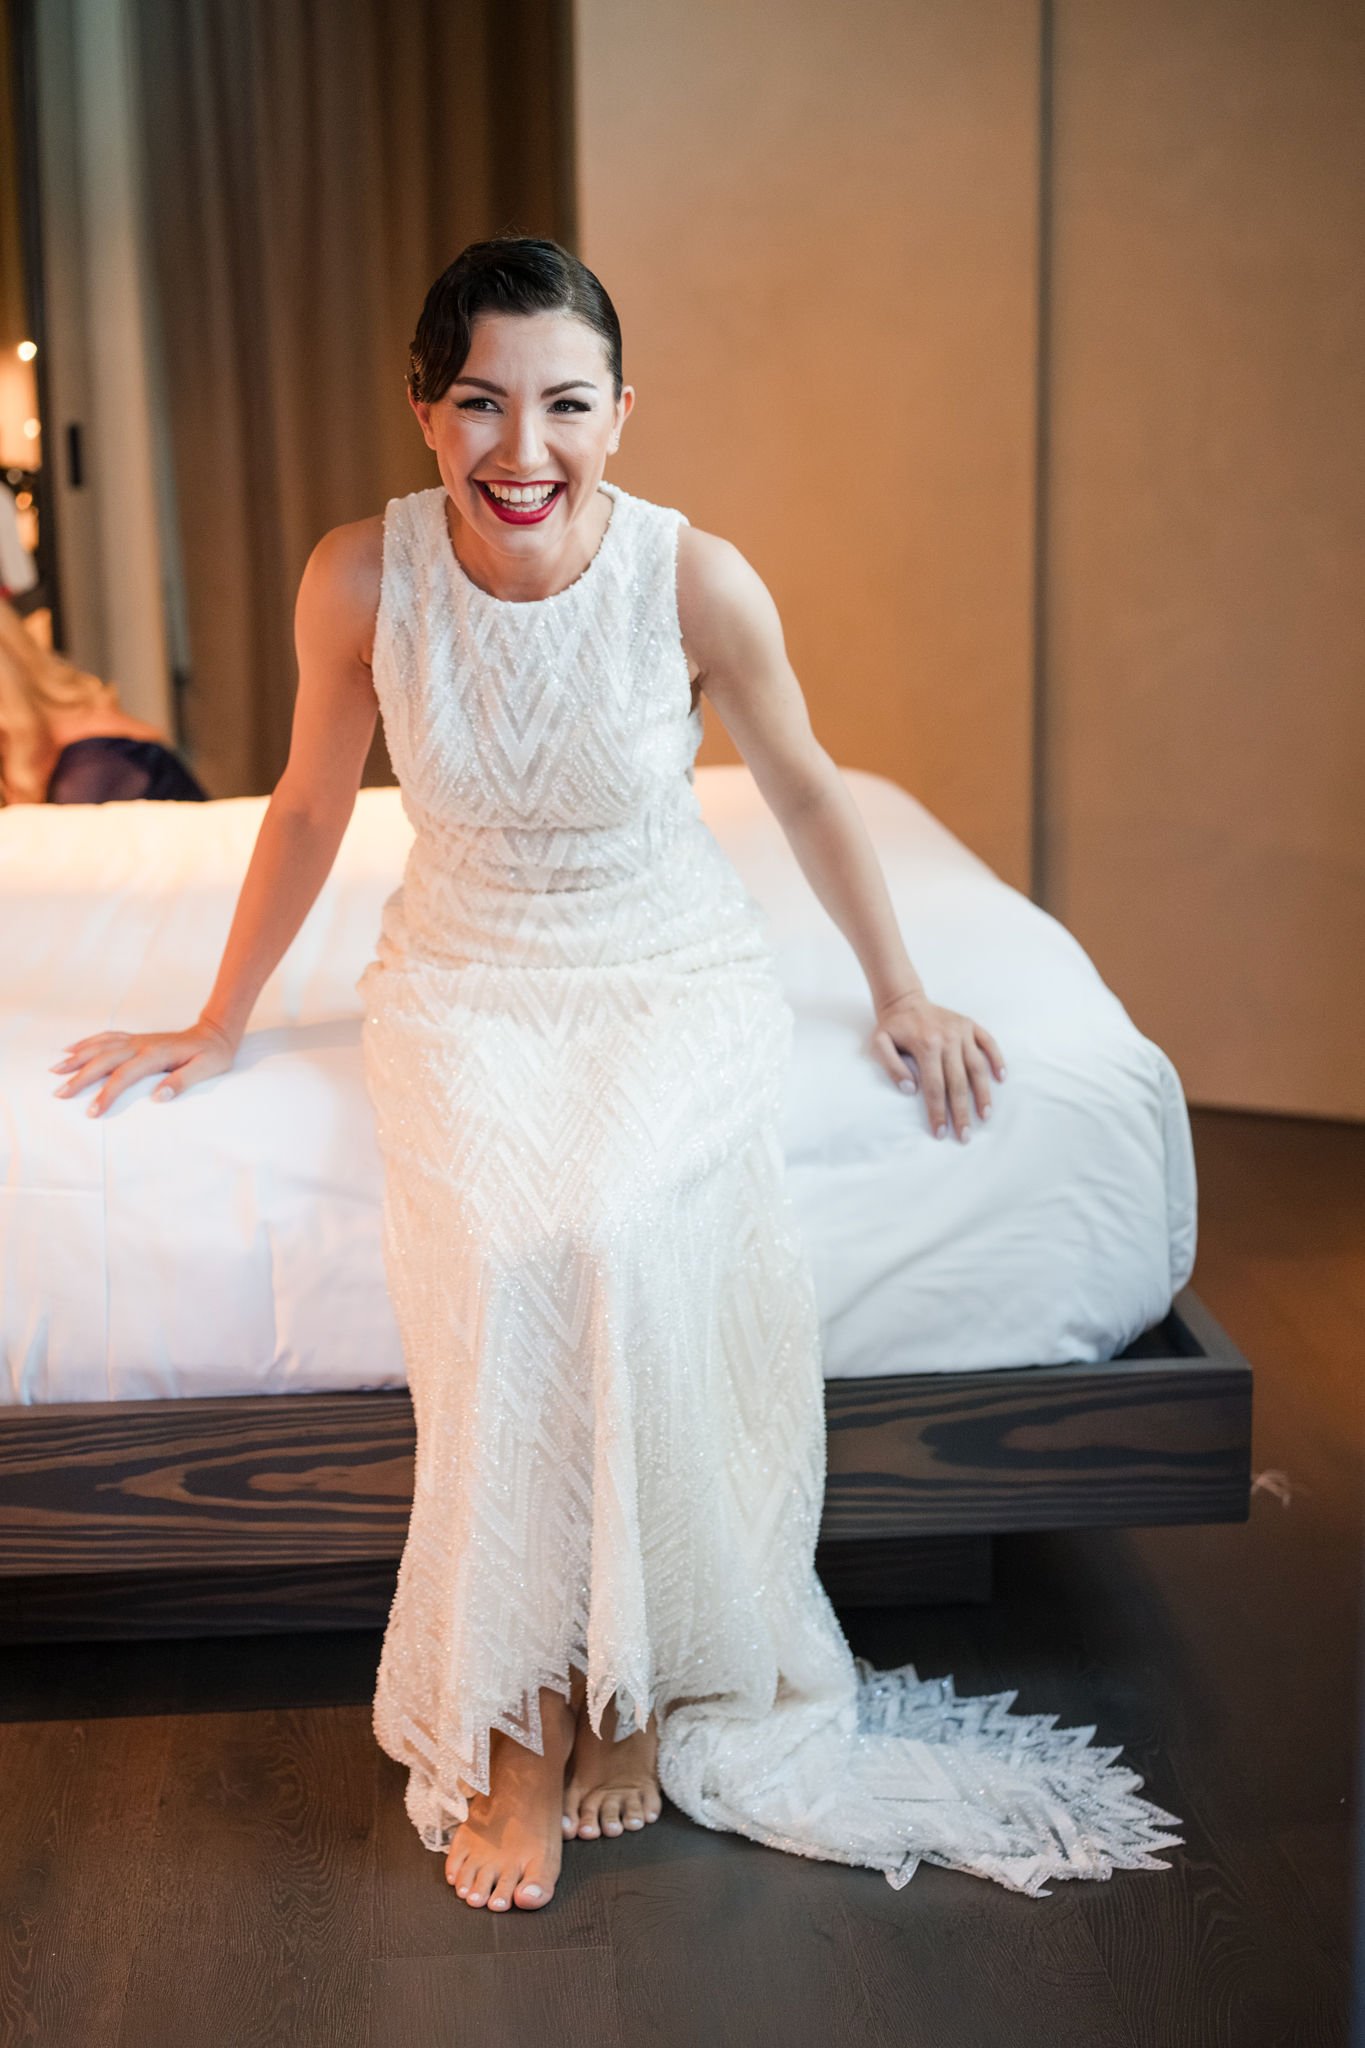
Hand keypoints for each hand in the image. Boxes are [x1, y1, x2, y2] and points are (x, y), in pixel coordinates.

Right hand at [50, 1019, 238, 1118]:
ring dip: (77, 1058)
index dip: (107, 1094)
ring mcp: (136, 1040)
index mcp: (156, 1055)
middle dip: (80, 1077)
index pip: (124, 1075)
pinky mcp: (135, 1038)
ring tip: (55, 1070)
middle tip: (60, 1094)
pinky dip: (86, 1043)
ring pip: (100, 1046)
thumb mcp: (206, 1070)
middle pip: (104, 1059)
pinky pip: (106, 1038)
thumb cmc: (211, 1055)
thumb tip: (159, 1096)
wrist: (214, 1034)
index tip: (92, 1112)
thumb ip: (182, 1082)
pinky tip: (71, 1049)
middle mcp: (141, 1045)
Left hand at [870, 990, 1005, 1142]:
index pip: (935, 1087)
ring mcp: (962, 1031)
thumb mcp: (879, 1044)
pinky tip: (1000, 1079)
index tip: (941, 1132)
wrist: (903, 999)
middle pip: (958, 1083)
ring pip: (977, 1067)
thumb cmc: (892, 1027)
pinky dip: (997, 1060)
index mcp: (926, 1045)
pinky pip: (989, 1043)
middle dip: (962, 1112)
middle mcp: (948, 1038)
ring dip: (983, 1093)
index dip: (938, 1112)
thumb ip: (891, 1067)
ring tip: (985, 1115)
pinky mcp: (971, 1025)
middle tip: (965, 1135)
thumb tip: (911, 1090)